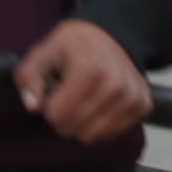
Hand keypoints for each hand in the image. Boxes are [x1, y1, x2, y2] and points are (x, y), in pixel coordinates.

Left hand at [14, 18, 151, 142]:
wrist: (111, 36)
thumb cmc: (72, 48)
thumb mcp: (42, 54)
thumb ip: (29, 78)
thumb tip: (33, 106)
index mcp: (88, 70)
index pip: (57, 115)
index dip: (48, 108)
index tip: (54, 92)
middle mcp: (115, 84)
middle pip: (74, 128)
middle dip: (64, 118)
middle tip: (68, 97)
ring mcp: (132, 96)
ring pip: (93, 136)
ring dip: (82, 123)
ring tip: (83, 101)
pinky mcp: (143, 105)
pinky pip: (113, 134)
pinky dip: (101, 126)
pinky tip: (99, 107)